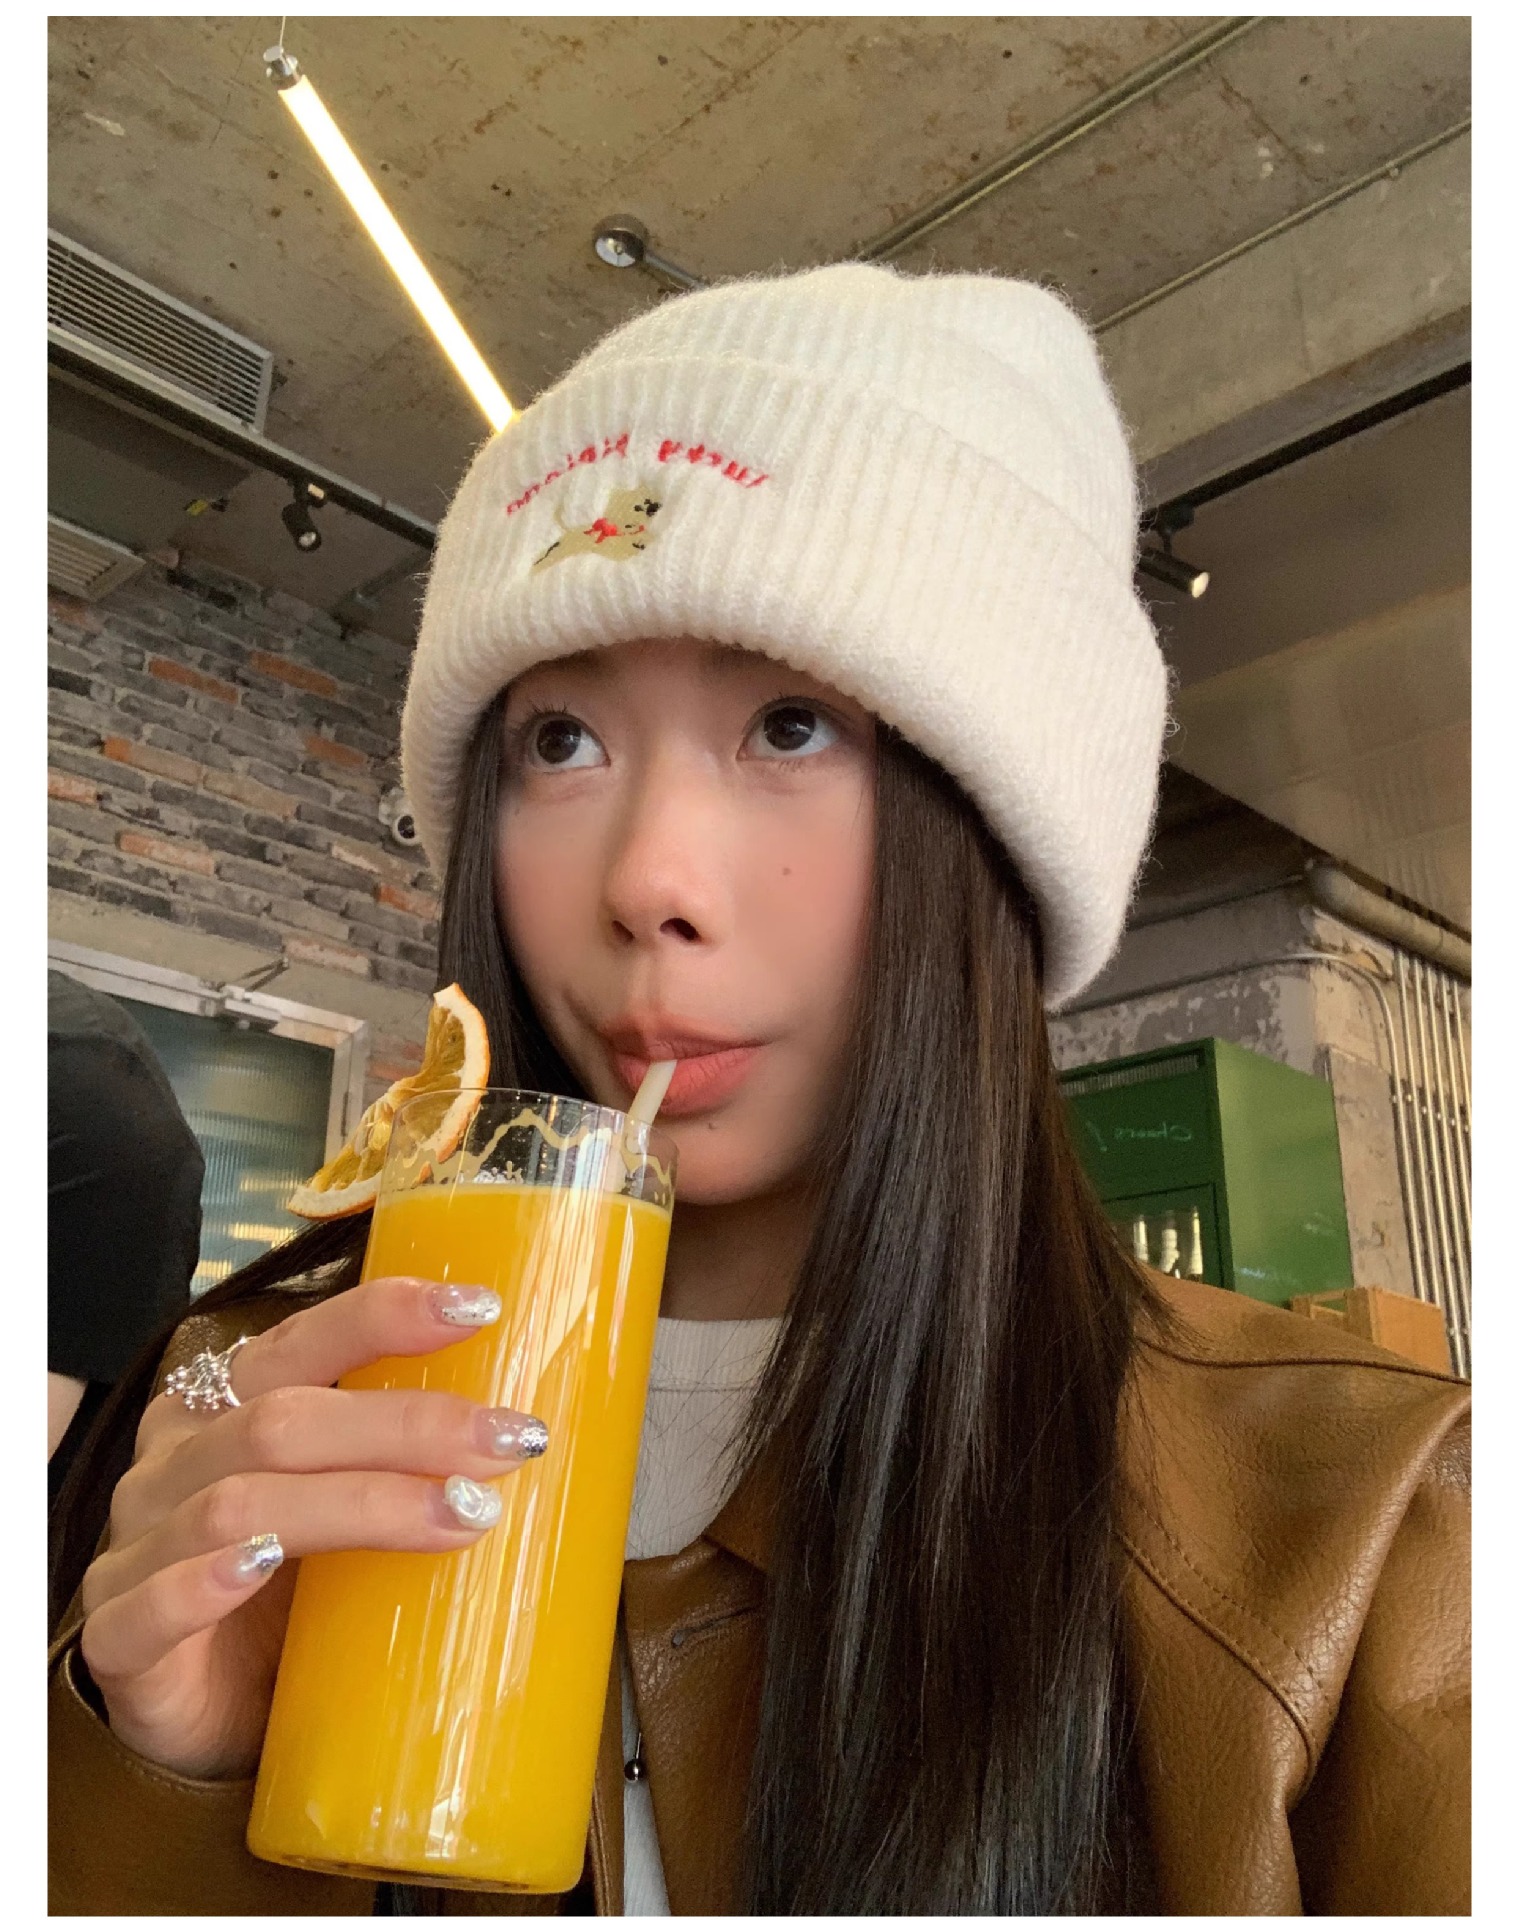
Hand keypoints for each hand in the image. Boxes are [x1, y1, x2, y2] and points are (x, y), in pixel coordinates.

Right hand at [78, 1278, 547, 1779]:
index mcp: (225, 1409)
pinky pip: (145, 1607)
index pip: (301, 1341)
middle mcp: (174, 1463)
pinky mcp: (119, 1642)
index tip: (480, 1307)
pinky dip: (201, 1582)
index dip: (385, 1315)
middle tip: (511, 1441)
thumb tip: (532, 1432)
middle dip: (407, 1424)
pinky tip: (255, 1568)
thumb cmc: (288, 1596)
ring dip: (358, 1504)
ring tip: (460, 1515)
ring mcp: (137, 1548)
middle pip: (282, 1421)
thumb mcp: (348, 1510)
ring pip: (237, 1505)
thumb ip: (401, 1466)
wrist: (203, 1716)